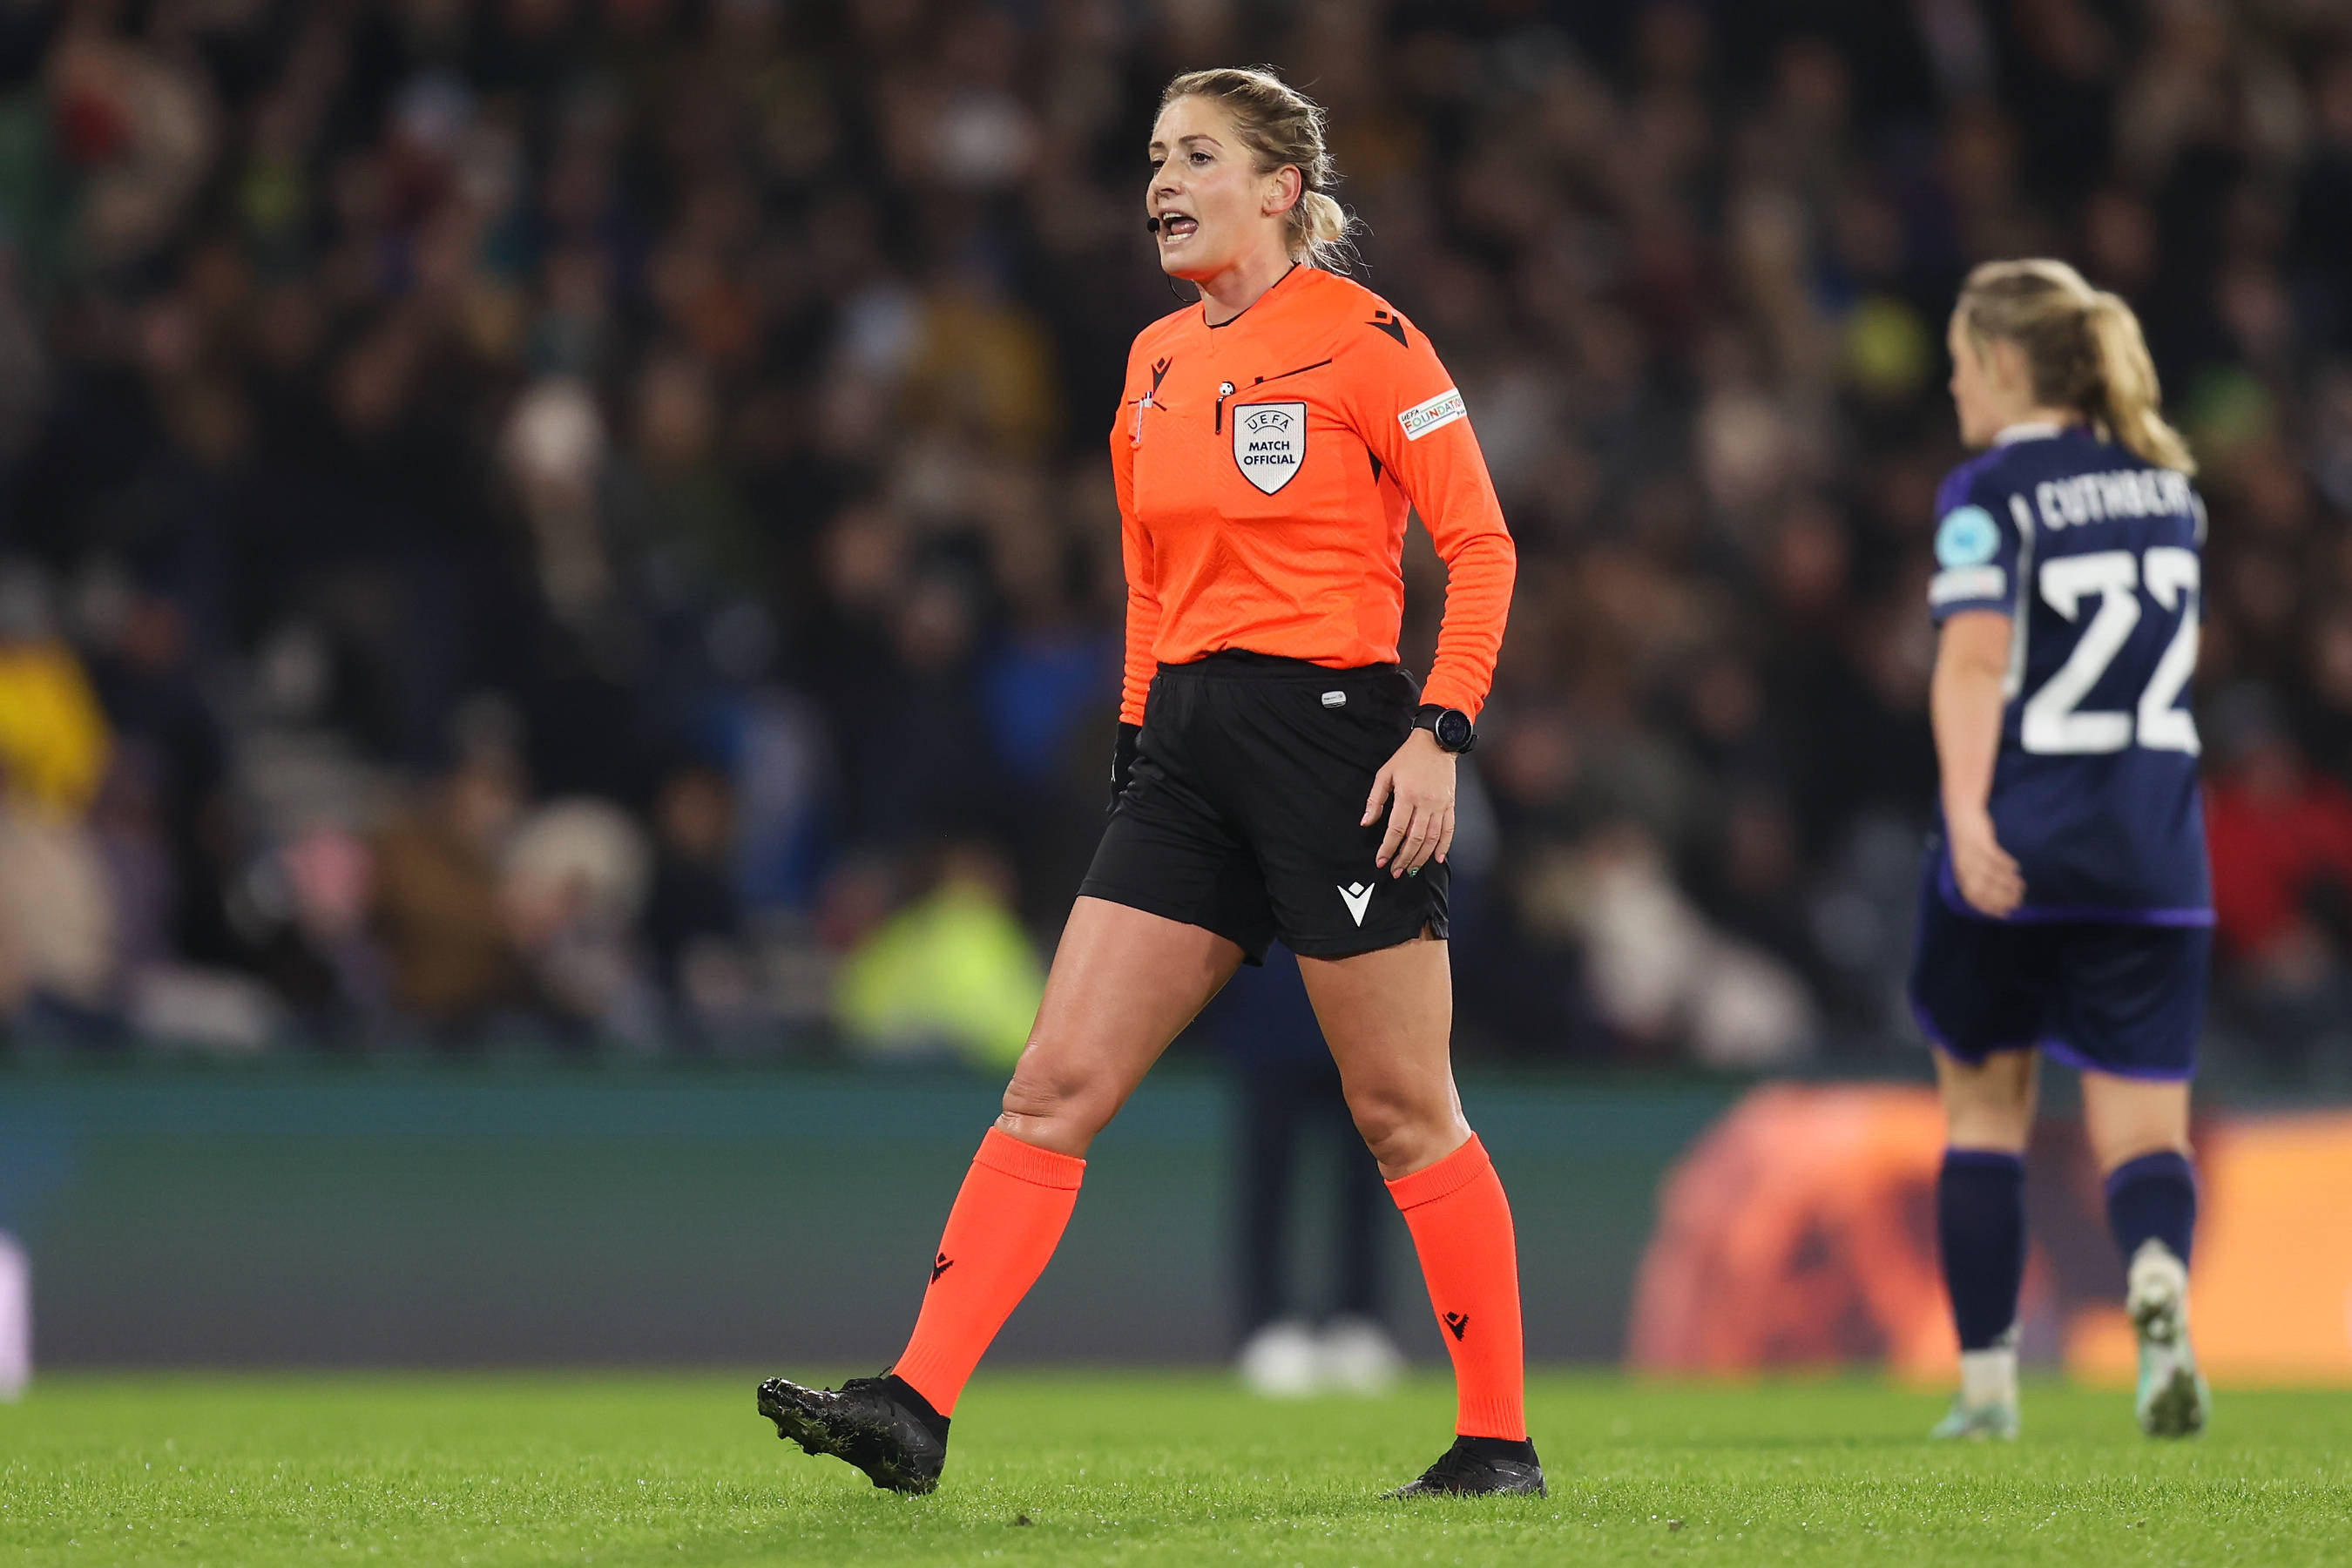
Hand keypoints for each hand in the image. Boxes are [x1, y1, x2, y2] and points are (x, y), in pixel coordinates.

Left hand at [1362, 727, 1456, 877]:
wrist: (1436, 743)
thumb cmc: (1409, 757)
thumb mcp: (1385, 774)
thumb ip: (1375, 800)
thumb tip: (1366, 822)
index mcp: (1407, 795)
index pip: (1396, 829)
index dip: (1388, 848)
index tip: (1381, 861)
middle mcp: (1426, 803)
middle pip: (1415, 839)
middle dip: (1403, 858)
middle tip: (1395, 871)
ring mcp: (1440, 805)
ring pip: (1432, 839)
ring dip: (1421, 858)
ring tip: (1410, 869)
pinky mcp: (1450, 805)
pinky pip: (1449, 830)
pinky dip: (1444, 846)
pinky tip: (1437, 858)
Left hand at [1947, 807, 2023, 916]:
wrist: (1962, 816)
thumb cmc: (1969, 843)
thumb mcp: (1969, 863)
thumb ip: (1980, 878)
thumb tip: (1998, 896)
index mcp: (1961, 875)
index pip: (1973, 898)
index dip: (1989, 907)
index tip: (2005, 913)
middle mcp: (1965, 867)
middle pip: (1983, 889)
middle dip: (2002, 898)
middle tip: (2018, 901)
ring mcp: (1972, 855)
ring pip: (1992, 874)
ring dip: (2008, 882)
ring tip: (2021, 886)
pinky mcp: (1980, 842)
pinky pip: (1995, 857)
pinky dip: (2006, 864)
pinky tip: (2016, 868)